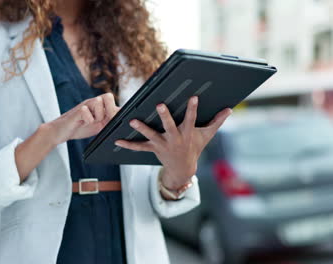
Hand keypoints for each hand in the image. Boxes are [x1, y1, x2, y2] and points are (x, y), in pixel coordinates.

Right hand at [48, 93, 119, 144]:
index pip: (113, 102)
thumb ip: (110, 122)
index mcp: (100, 106)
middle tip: (106, 121)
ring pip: (97, 101)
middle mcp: (93, 103)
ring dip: (98, 115)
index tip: (122, 119)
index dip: (119, 109)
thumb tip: (124, 123)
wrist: (60, 132)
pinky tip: (83, 123)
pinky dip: (87, 119)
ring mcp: (84, 106)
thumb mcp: (98, 126)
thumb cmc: (80, 128)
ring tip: (93, 123)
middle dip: (110, 110)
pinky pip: (85, 111)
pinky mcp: (76, 111)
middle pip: (108, 96)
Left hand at [114, 96, 231, 189]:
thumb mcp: (206, 135)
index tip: (193, 97)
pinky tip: (116, 141)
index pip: (191, 119)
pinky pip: (139, 147)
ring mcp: (162, 144)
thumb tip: (229, 109)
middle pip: (169, 126)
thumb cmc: (194, 147)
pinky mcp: (153, 149)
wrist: (183, 168)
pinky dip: (128, 144)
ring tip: (132, 121)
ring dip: (142, 129)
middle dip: (165, 116)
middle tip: (159, 105)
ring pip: (151, 135)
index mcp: (187, 134)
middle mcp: (174, 139)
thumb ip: (216, 121)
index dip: (192, 109)